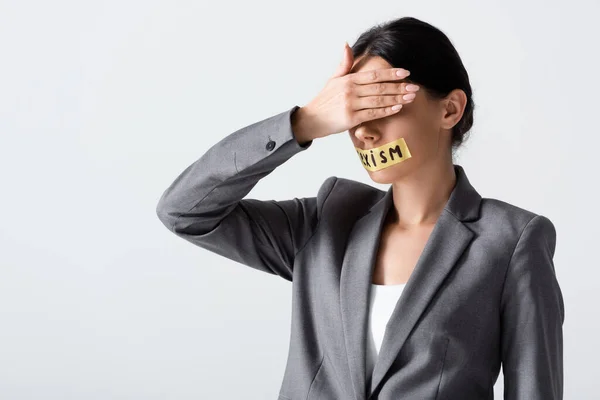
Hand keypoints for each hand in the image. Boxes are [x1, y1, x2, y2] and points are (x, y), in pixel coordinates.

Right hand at [293, 42, 418, 141]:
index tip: (406, 73)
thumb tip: (347, 44)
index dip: (391, 74)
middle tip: (414, 88)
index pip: (374, 75)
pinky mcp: (351, 118)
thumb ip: (344, 64)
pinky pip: (373, 114)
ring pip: (379, 100)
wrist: (311, 119)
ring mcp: (351, 104)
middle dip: (399, 87)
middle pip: (380, 87)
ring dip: (397, 99)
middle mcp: (350, 90)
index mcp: (348, 80)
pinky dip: (386, 111)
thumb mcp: (333, 79)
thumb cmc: (324, 100)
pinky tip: (397, 108)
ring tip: (410, 98)